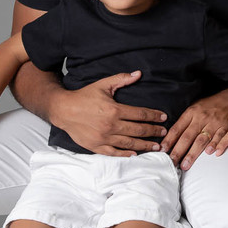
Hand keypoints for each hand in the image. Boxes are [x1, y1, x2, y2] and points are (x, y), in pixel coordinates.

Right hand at [48, 71, 166, 156]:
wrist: (63, 110)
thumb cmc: (84, 96)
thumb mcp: (103, 85)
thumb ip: (121, 79)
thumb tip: (138, 74)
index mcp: (114, 110)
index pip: (140, 114)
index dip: (154, 116)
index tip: (163, 117)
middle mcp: (111, 125)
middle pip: (138, 130)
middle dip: (153, 131)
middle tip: (164, 133)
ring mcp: (104, 137)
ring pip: (129, 143)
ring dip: (144, 145)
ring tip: (156, 146)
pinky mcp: (96, 146)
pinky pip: (114, 152)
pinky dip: (125, 154)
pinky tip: (135, 154)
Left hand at [162, 88, 227, 169]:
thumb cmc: (209, 105)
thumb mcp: (194, 108)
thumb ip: (184, 121)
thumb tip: (170, 136)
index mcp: (191, 113)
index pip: (177, 128)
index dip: (169, 140)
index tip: (162, 150)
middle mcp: (201, 118)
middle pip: (187, 136)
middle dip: (178, 151)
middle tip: (171, 162)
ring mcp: (213, 123)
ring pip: (201, 140)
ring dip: (192, 153)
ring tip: (185, 165)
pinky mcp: (225, 127)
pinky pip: (219, 137)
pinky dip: (214, 145)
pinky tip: (208, 153)